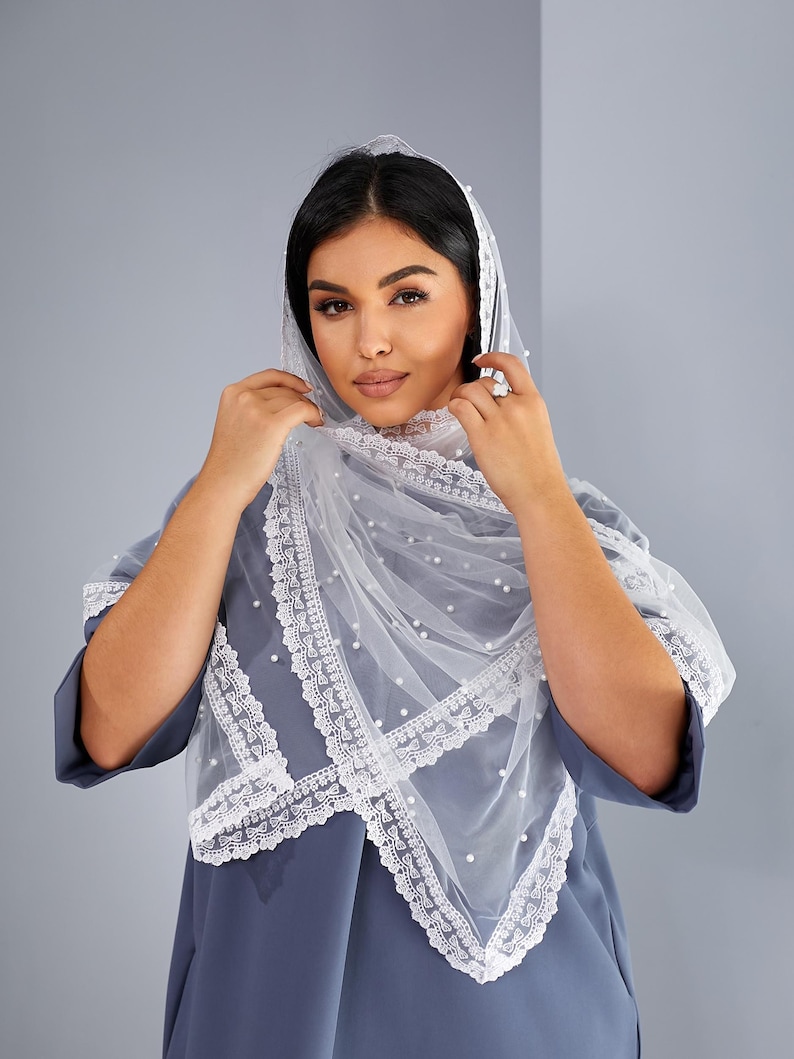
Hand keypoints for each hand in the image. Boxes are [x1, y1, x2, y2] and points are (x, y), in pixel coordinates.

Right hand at [197, 368, 322, 510]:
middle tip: (310, 411)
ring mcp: (258, 409)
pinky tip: (316, 422)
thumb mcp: (234, 423)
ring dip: (309, 408)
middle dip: (301, 399)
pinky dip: (313, 413)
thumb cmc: (230, 462)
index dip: (290, 380)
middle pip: (284, 389)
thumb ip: (251, 407)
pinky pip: (302, 410)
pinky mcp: (273, 425)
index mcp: (232, 393)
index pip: (268, 376)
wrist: (224, 483)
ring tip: (314, 420)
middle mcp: (244, 397)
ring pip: (295, 399)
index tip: (303, 387)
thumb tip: (281, 403)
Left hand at [448, 352, 567, 515]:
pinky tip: (457, 415)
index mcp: (533, 403)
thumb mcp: (538, 429)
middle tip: (468, 402)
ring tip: (460, 409)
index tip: (482, 360)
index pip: (513, 365)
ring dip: (460, 397)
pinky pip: (460, 407)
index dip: (493, 357)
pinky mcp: (482, 436)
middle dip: (473, 389)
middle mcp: (517, 407)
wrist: (540, 493)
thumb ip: (520, 412)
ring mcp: (499, 421)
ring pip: (470, 391)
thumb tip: (497, 403)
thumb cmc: (538, 470)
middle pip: (485, 382)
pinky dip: (454, 407)